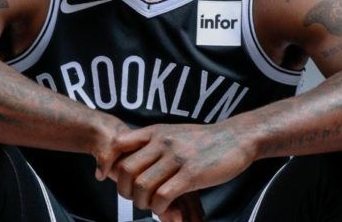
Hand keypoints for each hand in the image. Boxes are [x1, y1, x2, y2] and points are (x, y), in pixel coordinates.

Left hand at [103, 123, 248, 215]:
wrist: (235, 138)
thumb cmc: (203, 140)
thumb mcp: (173, 132)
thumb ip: (152, 142)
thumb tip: (131, 157)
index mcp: (155, 132)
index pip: (118, 144)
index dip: (108, 162)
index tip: (106, 175)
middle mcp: (162, 142)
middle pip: (126, 169)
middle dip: (124, 189)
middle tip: (132, 198)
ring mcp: (176, 158)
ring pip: (142, 185)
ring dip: (141, 202)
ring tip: (150, 205)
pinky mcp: (191, 174)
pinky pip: (163, 195)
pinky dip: (159, 207)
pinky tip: (164, 208)